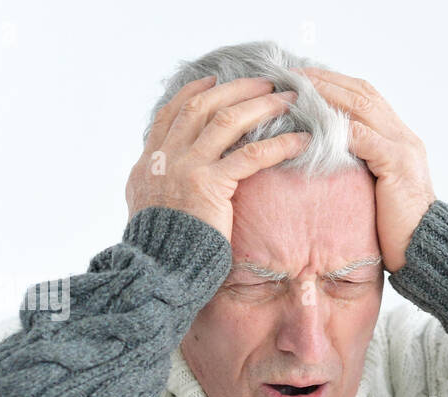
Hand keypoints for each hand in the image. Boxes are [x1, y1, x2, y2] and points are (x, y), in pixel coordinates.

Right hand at [125, 75, 310, 240]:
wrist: (157, 267)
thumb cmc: (160, 247)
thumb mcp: (146, 205)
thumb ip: (159, 182)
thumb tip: (167, 175)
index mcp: (150, 159)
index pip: (171, 112)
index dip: (194, 92)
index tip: (215, 79)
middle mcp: (167, 156)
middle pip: (203, 106)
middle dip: (237, 90)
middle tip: (265, 82)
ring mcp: (188, 167)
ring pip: (227, 121)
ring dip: (261, 106)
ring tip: (288, 100)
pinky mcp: (210, 184)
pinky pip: (251, 156)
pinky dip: (279, 145)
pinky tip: (301, 141)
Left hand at [295, 67, 435, 272]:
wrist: (425, 249)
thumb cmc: (396, 228)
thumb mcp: (374, 188)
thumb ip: (357, 165)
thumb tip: (322, 156)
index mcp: (399, 138)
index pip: (365, 96)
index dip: (333, 83)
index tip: (302, 78)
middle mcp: (403, 135)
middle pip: (362, 93)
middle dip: (325, 81)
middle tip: (291, 76)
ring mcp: (403, 147)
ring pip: (361, 107)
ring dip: (326, 96)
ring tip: (296, 92)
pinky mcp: (397, 164)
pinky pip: (363, 137)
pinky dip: (337, 129)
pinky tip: (312, 126)